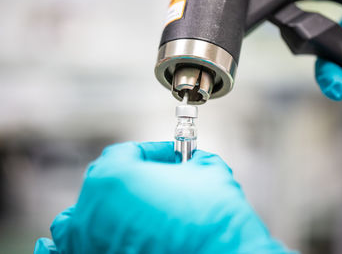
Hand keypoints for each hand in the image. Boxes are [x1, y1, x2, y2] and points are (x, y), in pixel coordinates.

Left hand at [34, 141, 294, 253]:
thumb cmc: (214, 220)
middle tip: (162, 182)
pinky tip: (106, 240)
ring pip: (81, 221)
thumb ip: (194, 160)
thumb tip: (194, 163)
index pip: (127, 152)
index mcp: (112, 179)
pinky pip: (72, 252)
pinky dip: (82, 243)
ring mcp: (86, 246)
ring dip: (104, 211)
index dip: (154, 151)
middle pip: (104, 184)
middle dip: (135, 179)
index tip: (173, 157)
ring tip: (134, 213)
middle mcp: (88, 214)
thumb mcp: (209, 173)